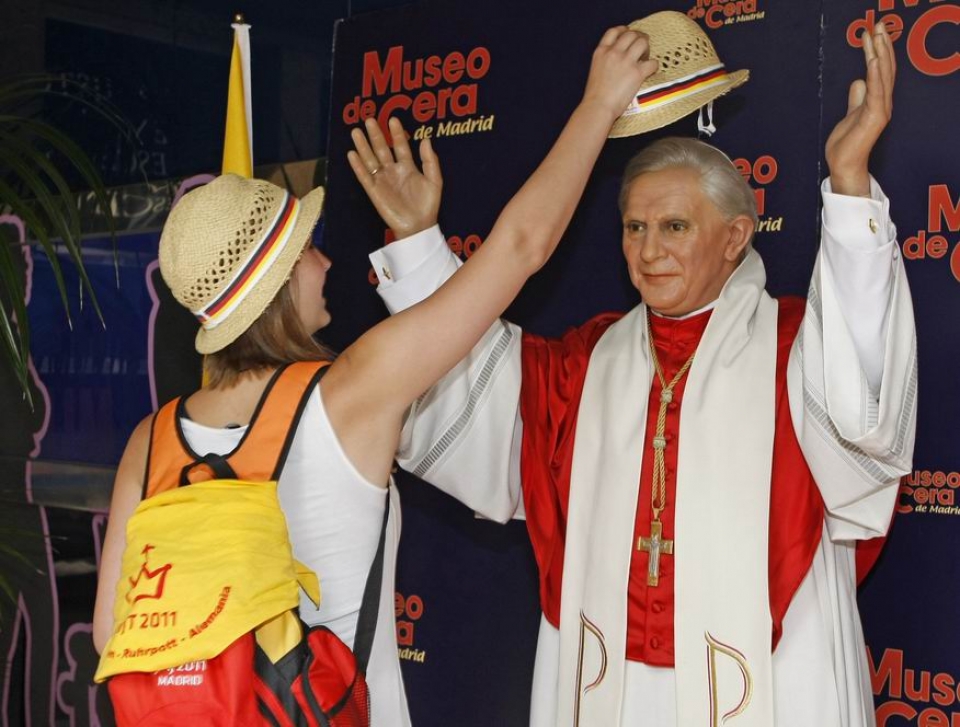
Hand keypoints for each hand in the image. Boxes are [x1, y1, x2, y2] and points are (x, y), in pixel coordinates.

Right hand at [348, 117, 442, 238]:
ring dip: (363, 146)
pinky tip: (352, 154)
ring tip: (356, 131)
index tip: (392, 119)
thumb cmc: (428, 205)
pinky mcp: (374, 191)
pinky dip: (358, 166)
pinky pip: (364, 176)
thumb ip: (430, 161)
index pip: (400, 146)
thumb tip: (426, 139)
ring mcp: (382, 180)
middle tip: (369, 119)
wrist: (419, 226)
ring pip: (370, 159)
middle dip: (376, 135)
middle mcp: (393, 171)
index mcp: (408, 167)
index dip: (396, 133)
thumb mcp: (434, 181)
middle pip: (382, 149)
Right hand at [581, 26, 660, 123]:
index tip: (628, 33)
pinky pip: (652, 63)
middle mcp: (614, 53)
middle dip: (639, 38)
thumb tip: (616, 60)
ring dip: (647, 48)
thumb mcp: (595, 69)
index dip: (624, 30)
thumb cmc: (595, 95)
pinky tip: (651, 70)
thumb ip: (605, 60)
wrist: (598, 107)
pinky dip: (654, 65)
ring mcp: (626, 62)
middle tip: (642, 47)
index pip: (614, 31)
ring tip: (646, 57)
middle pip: (631, 34)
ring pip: (642, 42)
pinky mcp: (637, 73)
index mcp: (601, 52)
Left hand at [825, 23, 895, 196]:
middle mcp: (882, 102)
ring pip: (882, 76)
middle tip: (878, 23)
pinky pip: (876, 93)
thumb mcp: (850, 113)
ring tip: (877, 35)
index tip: (873, 31)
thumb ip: (856, 98)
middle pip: (884, 68)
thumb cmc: (847, 143)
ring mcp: (880, 110)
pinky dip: (875, 76)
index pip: (880, 70)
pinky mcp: (874, 118)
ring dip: (880, 54)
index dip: (878, 50)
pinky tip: (873, 61)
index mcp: (877, 100)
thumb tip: (858, 81)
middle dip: (881, 45)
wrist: (844, 164)